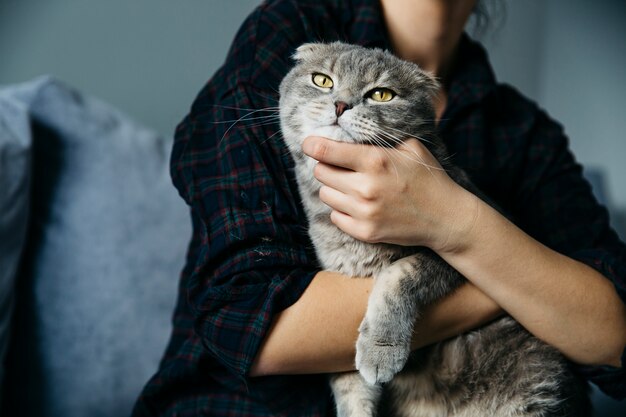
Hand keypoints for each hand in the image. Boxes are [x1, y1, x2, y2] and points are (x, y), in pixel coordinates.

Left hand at [301, 136, 476, 251]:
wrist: (446, 218)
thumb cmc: (428, 178)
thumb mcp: (410, 148)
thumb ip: (381, 138)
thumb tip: (352, 127)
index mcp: (375, 161)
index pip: (326, 151)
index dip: (312, 145)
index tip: (308, 144)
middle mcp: (366, 187)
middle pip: (321, 173)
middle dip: (327, 167)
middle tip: (341, 167)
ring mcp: (364, 212)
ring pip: (325, 195)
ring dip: (333, 189)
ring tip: (352, 187)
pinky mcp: (365, 232)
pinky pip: (335, 217)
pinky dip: (342, 210)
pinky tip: (358, 205)